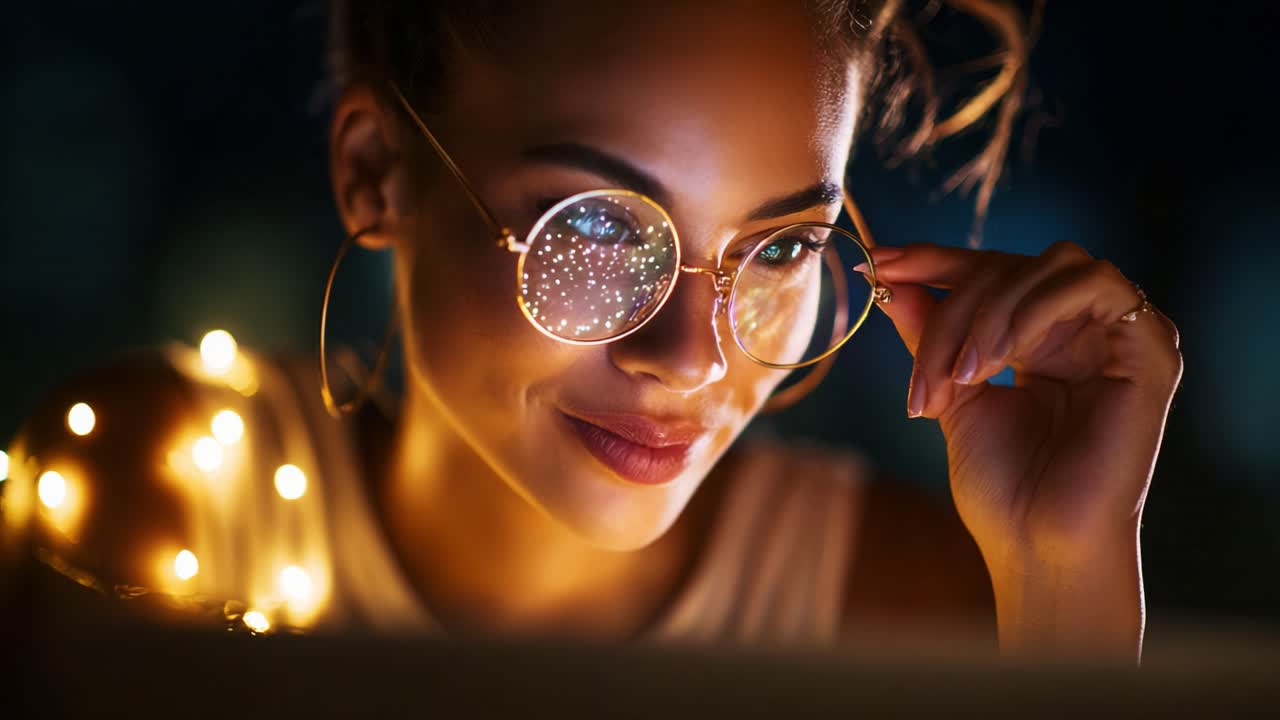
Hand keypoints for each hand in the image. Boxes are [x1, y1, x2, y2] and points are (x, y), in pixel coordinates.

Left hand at [862, 241, 1182, 655]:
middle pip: (1014, 267)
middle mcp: (1086, 330)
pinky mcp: (1150, 348)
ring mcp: (1121, 336)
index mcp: (1044, 338)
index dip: (937, 260)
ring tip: (963, 376)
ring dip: (991, 311)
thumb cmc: (1003, 487)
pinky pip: (1097, 285)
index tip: (881, 263)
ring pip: (1051, 267)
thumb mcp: (951, 393)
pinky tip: (997, 358)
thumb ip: (929, 335)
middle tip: (926, 369)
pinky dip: (1033, 310)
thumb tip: (893, 281)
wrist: (1039, 545)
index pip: (994, 271)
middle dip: (954, 305)